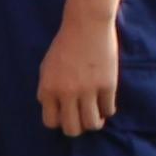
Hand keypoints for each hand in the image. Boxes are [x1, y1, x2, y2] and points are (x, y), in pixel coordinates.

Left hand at [37, 2, 122, 137]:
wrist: (86, 26)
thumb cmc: (65, 45)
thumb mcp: (47, 68)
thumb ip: (48, 90)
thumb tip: (54, 109)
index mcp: (47, 89)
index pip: (51, 122)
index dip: (60, 121)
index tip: (67, 115)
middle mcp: (66, 93)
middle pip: (72, 129)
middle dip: (78, 128)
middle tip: (83, 118)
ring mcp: (88, 91)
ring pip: (92, 124)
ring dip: (95, 122)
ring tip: (96, 113)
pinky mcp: (107, 86)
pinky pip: (109, 110)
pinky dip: (108, 110)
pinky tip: (106, 101)